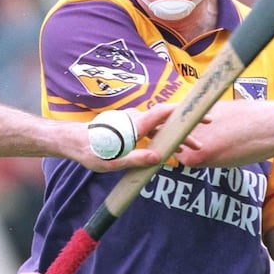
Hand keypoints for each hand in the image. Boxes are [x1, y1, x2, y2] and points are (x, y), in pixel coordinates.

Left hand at [76, 104, 206, 171]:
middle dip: (185, 131)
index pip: (163, 113)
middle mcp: (135, 120)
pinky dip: (162, 139)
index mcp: (134, 126)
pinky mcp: (128, 129)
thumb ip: (135, 158)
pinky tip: (169, 151)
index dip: (184, 113)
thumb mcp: (112, 161)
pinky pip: (150, 132)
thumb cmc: (89, 151)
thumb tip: (158, 156)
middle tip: (200, 142)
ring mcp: (132, 123)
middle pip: (165, 121)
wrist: (72, 141)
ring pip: (159, 128)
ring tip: (189, 151)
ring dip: (174, 138)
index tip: (202, 115)